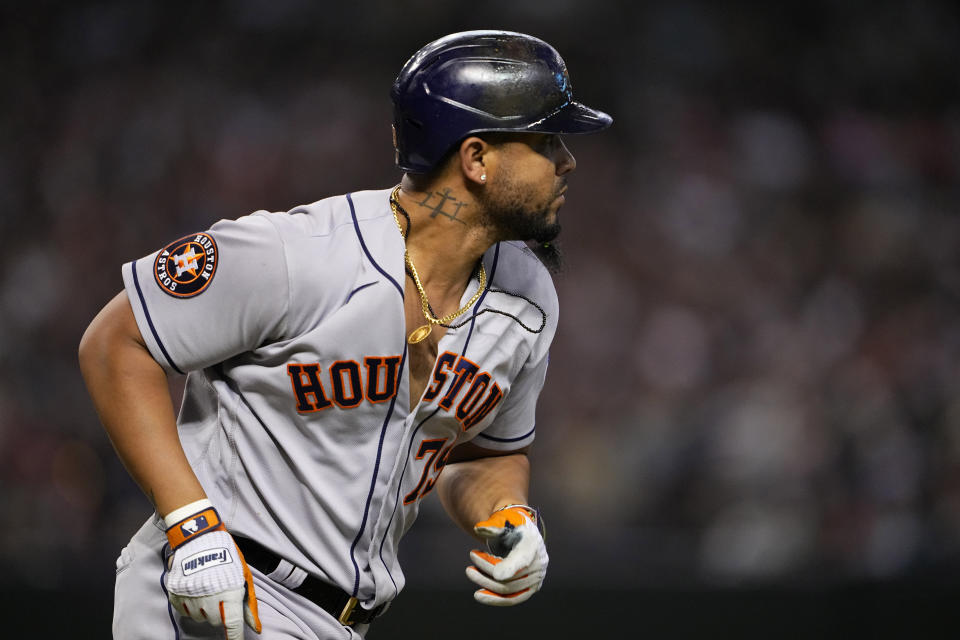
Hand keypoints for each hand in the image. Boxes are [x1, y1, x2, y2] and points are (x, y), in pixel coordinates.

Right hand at [165, 507, 260, 637]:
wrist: (198, 537)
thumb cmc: (226, 554)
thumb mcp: (242, 575)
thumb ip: (248, 603)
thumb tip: (256, 628)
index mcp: (229, 593)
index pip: (232, 626)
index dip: (234, 637)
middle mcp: (209, 598)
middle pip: (215, 621)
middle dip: (220, 612)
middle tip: (220, 594)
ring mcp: (190, 597)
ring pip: (199, 617)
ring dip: (204, 609)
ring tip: (207, 589)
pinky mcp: (176, 594)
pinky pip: (184, 611)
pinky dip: (190, 605)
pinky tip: (195, 590)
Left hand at [465, 505, 547, 605]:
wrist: (521, 534)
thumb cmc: (510, 525)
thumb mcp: (502, 520)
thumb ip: (492, 526)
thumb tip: (478, 529)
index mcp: (532, 542)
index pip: (523, 557)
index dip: (511, 567)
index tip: (496, 574)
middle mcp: (539, 562)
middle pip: (511, 576)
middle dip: (486, 572)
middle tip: (468, 569)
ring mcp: (537, 577)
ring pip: (509, 589)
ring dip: (486, 584)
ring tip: (470, 573)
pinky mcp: (531, 588)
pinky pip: (513, 598)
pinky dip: (495, 599)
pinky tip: (479, 595)